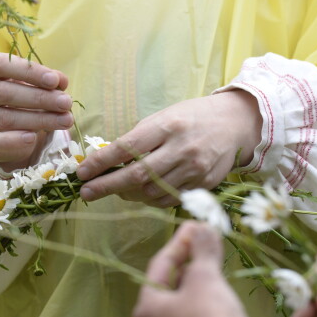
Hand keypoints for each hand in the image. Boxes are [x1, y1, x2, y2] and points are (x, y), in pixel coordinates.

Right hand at [0, 53, 73, 171]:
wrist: (10, 139)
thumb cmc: (24, 107)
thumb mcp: (37, 91)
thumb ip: (48, 84)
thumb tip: (61, 81)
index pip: (2, 65)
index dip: (28, 71)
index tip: (54, 80)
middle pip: (5, 93)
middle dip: (40, 98)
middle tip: (65, 103)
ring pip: (4, 118)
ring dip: (38, 119)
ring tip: (65, 120)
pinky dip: (13, 140)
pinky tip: (32, 138)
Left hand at [76, 90, 261, 206]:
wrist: (235, 124)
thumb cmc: (191, 118)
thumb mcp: (164, 117)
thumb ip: (138, 139)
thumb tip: (105, 161)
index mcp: (167, 126)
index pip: (126, 147)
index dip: (100, 163)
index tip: (81, 173)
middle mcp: (181, 148)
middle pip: (136, 175)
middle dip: (106, 186)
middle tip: (86, 193)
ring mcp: (194, 169)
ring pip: (151, 192)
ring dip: (127, 194)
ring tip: (117, 189)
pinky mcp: (203, 184)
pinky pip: (168, 199)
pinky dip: (149, 199)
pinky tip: (141, 192)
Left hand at [133, 221, 253, 316]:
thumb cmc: (209, 315)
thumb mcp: (205, 277)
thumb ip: (202, 249)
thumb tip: (203, 227)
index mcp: (146, 307)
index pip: (161, 265)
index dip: (180, 241)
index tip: (196, 225)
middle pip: (169, 283)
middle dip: (187, 260)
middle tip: (205, 241)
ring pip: (181, 301)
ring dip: (195, 279)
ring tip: (212, 262)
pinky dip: (201, 299)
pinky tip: (216, 290)